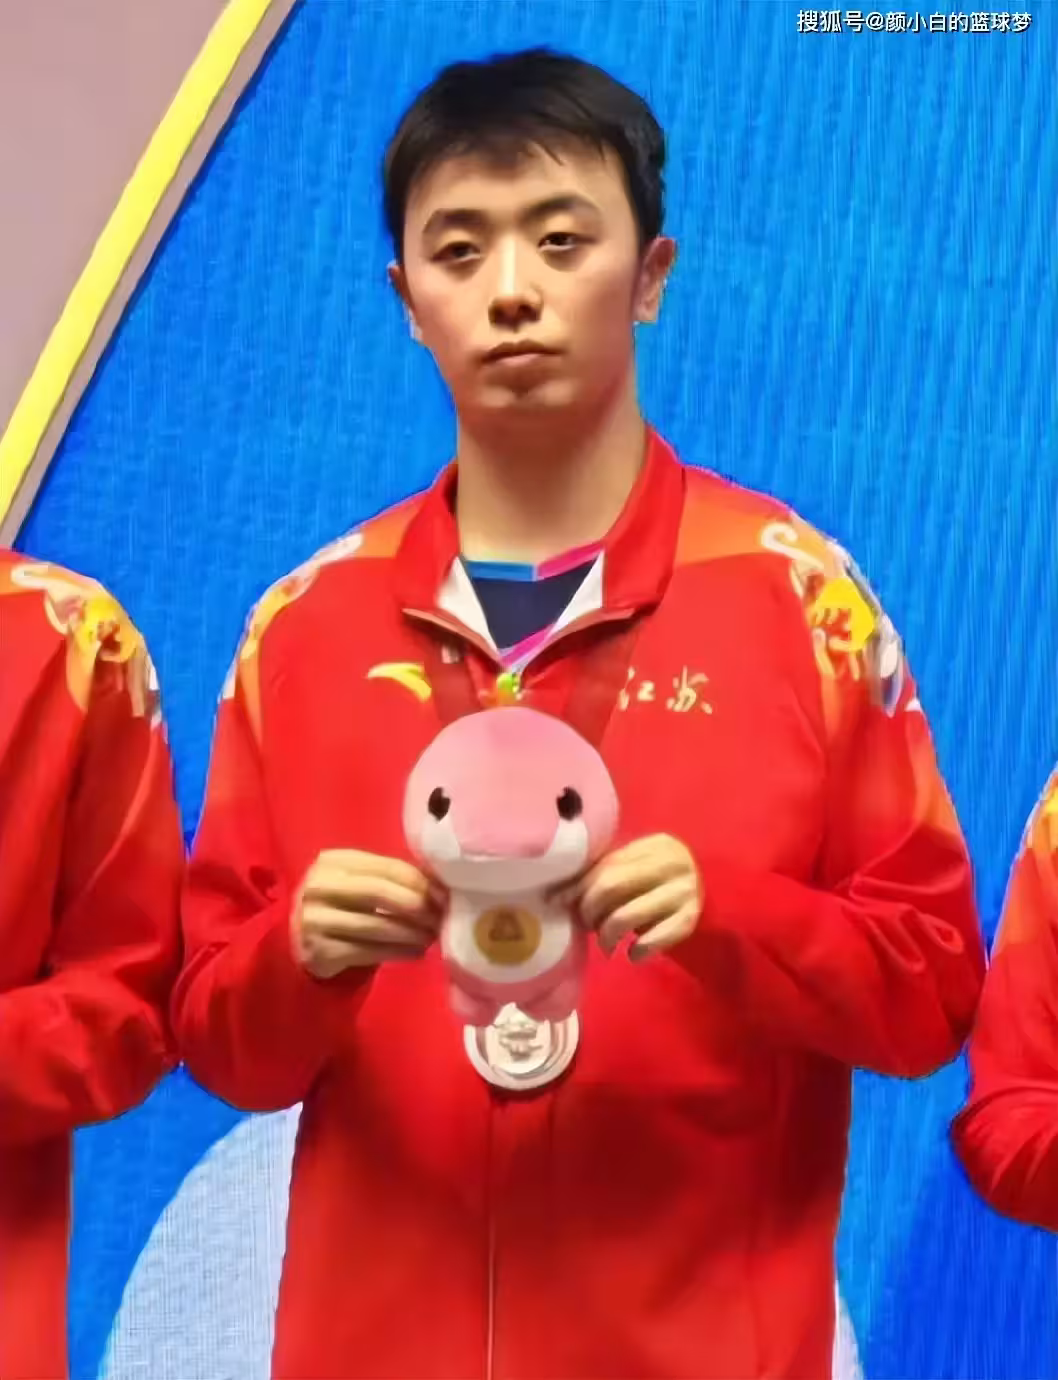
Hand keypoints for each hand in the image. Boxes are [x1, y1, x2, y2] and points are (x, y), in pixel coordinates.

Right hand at [292, 849, 443, 979]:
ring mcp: (315, 919)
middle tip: (440, 919)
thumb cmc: (342, 907)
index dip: (421, 881)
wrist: (300, 942)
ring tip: (431, 938)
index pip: (387, 866)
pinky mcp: (319, 950)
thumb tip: (440, 887)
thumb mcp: (359, 884)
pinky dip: (398, 952)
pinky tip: (415, 953)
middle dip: (418, 906)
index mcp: (333, 861)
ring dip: (411, 933)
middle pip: (380, 892)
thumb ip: (391, 879)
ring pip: (376, 925)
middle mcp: (319, 886)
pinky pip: (369, 951)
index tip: (445, 896)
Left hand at [555, 835, 701, 960]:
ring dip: (607, 936)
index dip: (577, 887)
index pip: (604, 866)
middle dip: (590, 912)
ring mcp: (683, 892)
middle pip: (610, 888)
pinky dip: (636, 951)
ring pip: (625, 916)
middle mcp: (671, 864)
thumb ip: (603, 874)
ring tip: (606, 945)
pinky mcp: (690, 921)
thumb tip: (556, 896)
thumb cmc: (659, 880)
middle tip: (587, 926)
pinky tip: (632, 954)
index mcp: (654, 845)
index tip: (557, 903)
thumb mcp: (636, 868)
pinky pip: (652, 940)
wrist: (712, 893)